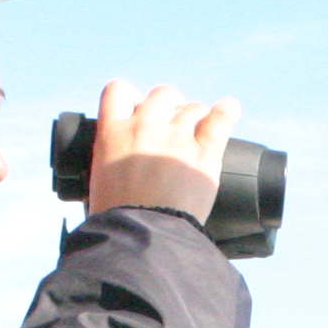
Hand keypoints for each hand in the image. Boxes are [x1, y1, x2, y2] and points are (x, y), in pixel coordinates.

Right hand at [86, 80, 238, 220]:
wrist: (141, 236)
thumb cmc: (116, 216)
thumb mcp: (99, 179)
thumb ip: (110, 157)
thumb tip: (117, 160)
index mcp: (113, 133)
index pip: (117, 91)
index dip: (130, 98)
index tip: (138, 110)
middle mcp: (146, 127)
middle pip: (163, 94)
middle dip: (168, 106)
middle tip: (171, 126)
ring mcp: (177, 138)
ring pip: (192, 108)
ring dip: (195, 117)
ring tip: (196, 133)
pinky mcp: (204, 154)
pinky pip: (220, 120)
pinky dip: (226, 111)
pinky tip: (229, 108)